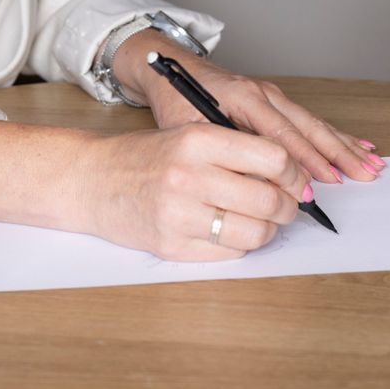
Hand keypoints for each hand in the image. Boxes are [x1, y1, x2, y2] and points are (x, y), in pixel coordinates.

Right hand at [79, 122, 309, 259]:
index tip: (297, 180)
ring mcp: (179, 215)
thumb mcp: (189, 135)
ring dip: (268, 230)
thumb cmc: (145, 157)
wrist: (92, 180)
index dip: (294, 173)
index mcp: (197, 140)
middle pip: (269, 200)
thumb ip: (235, 151)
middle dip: (288, 207)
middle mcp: (189, 176)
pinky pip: (229, 253)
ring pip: (255, 232)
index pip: (272, 157)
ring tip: (262, 222)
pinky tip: (230, 232)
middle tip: (288, 206)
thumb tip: (291, 178)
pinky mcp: (172, 246)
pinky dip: (240, 246)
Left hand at [118, 33, 384, 184]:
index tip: (319, 187)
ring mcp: (273, 95)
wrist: (171, 67)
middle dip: (338, 153)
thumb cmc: (175, 99)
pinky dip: (335, 134)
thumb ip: (219, 149)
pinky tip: (356, 146)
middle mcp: (264, 93)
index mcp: (243, 97)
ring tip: (371, 164)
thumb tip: (250, 182)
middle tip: (363, 175)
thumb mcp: (187, 127)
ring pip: (314, 123)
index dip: (301, 162)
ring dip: (343, 145)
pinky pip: (309, 120)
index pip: (279, 135)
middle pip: (308, 126)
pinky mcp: (275, 100)